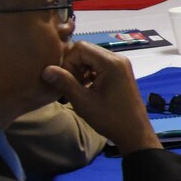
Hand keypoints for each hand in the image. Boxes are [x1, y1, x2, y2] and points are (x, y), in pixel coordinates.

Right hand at [41, 41, 159, 152]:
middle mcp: (118, 59)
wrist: (134, 132)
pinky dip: (89, 75)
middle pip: (86, 51)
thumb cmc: (110, 118)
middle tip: (70, 86)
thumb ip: (64, 83)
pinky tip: (85, 90)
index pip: (81, 47)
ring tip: (76, 90)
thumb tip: (46, 70)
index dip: (68, 62)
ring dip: (80, 71)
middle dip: (73, 66)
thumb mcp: (83, 101)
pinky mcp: (121, 73)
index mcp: (111, 62)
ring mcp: (121, 65)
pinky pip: (100, 66)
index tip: (66, 80)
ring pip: (92, 58)